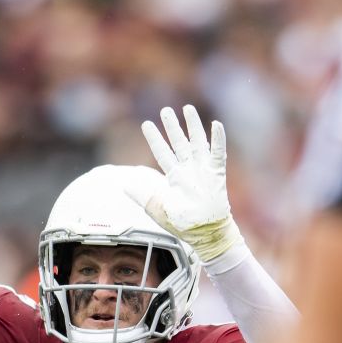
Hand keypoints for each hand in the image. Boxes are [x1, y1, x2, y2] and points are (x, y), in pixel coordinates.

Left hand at [126, 104, 244, 263]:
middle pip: (179, 143)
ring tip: (188, 109)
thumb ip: (142, 196)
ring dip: (193, 126)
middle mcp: (188, 170)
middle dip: (172, 126)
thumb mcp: (157, 208)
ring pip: (197, 142)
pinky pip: (218, 153)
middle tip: (165, 110)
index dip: (154, 138)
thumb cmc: (182, 223)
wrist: (204, 233)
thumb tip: (123, 185)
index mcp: (174, 177)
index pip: (162, 152)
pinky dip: (218, 139)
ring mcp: (203, 170)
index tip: (146, 124)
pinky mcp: (217, 174)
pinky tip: (216, 124)